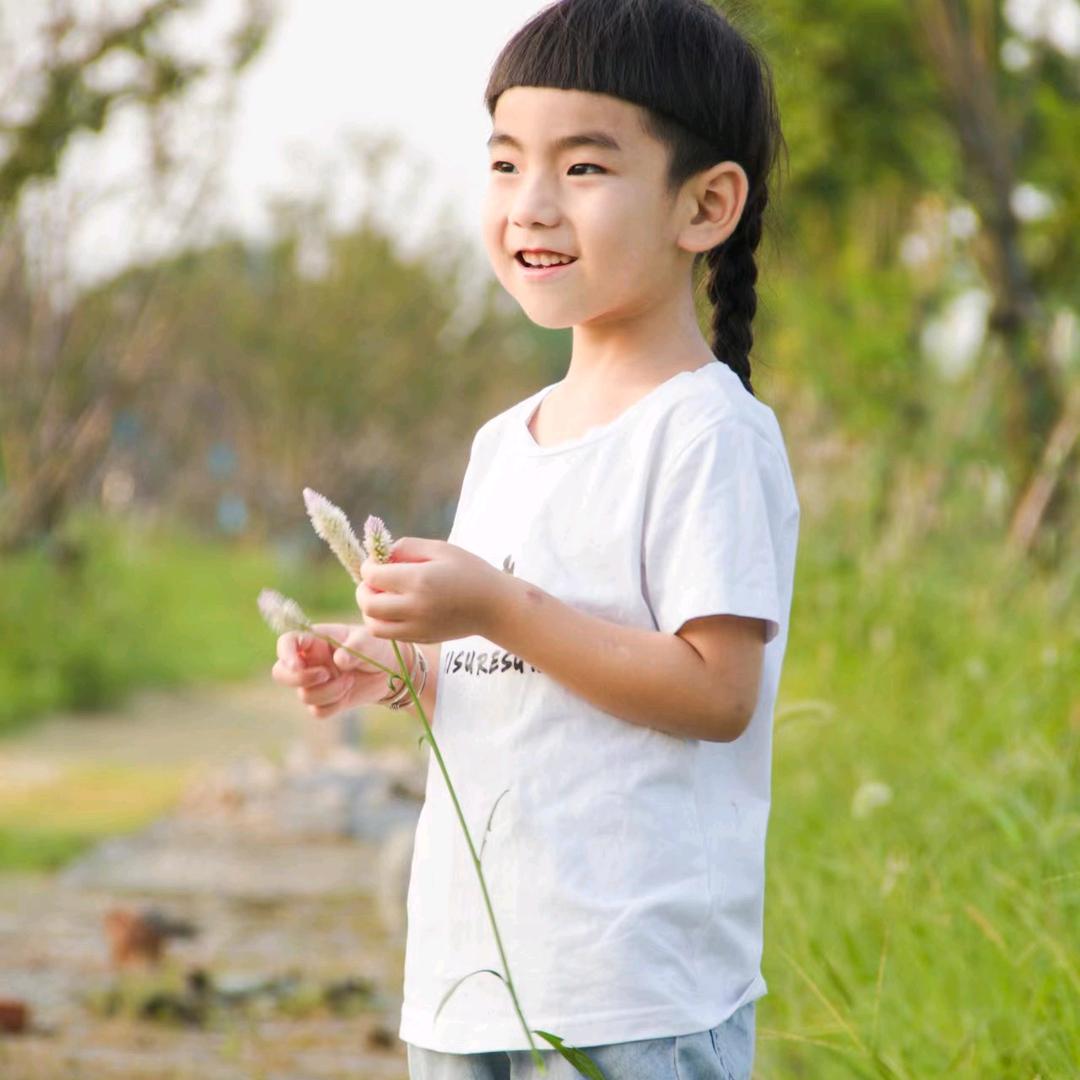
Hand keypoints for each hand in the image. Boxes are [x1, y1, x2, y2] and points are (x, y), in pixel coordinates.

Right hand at [271, 622, 399, 718]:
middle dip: (299, 679)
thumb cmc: (376, 648)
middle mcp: (310, 661)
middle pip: (281, 673)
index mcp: (316, 640)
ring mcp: (315, 682)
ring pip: (304, 695)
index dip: (285, 653)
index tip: (296, 664)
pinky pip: (318, 711)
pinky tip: (348, 693)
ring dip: (328, 692)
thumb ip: (356, 646)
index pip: (287, 642)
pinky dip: (334, 705)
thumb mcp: (371, 642)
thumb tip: (340, 660)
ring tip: (349, 681)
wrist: (390, 671)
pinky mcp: (325, 701)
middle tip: (326, 675)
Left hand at [357, 537, 504, 643]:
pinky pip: (389, 634)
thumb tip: (381, 555)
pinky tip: (396, 608)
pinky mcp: (421, 639)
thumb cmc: (470, 571)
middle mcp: (415, 607)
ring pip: (374, 624)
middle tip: (375, 580)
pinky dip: (383, 622)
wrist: (495, 606)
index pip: (373, 575)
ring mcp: (417, 627)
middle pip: (368, 604)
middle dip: (364, 589)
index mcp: (419, 580)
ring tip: (383, 596)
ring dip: (371, 609)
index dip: (369, 566)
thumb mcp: (440, 548)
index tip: (378, 561)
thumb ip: (407, 547)